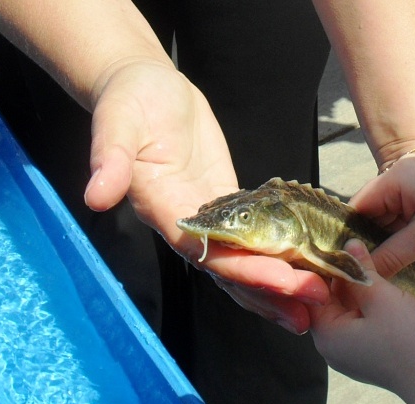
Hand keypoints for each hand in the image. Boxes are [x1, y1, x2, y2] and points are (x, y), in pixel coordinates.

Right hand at [81, 59, 328, 332]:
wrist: (142, 86)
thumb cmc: (128, 99)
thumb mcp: (116, 122)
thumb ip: (110, 159)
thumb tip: (95, 196)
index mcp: (161, 209)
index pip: (206, 252)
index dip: (245, 269)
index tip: (283, 280)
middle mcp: (184, 224)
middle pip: (231, 268)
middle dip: (271, 289)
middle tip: (314, 306)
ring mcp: (208, 217)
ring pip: (244, 261)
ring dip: (279, 284)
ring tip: (318, 303)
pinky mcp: (226, 204)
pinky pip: (253, 238)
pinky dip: (280, 255)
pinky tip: (309, 266)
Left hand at [309, 239, 414, 394]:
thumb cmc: (407, 340)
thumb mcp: (381, 297)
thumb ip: (361, 270)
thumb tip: (349, 245)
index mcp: (327, 336)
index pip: (315, 293)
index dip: (326, 267)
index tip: (339, 243)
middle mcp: (335, 347)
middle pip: (333, 302)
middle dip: (347, 276)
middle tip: (360, 248)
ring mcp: (355, 353)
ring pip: (353, 311)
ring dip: (364, 289)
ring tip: (377, 263)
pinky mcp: (374, 354)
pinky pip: (367, 322)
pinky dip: (375, 305)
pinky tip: (389, 288)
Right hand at [350, 157, 414, 290]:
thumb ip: (391, 256)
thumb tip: (361, 274)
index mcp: (397, 177)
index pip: (358, 209)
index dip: (353, 238)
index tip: (352, 265)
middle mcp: (403, 176)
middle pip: (375, 217)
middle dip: (377, 244)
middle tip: (377, 272)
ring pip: (392, 222)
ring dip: (396, 244)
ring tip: (400, 266)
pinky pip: (409, 221)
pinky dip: (411, 239)